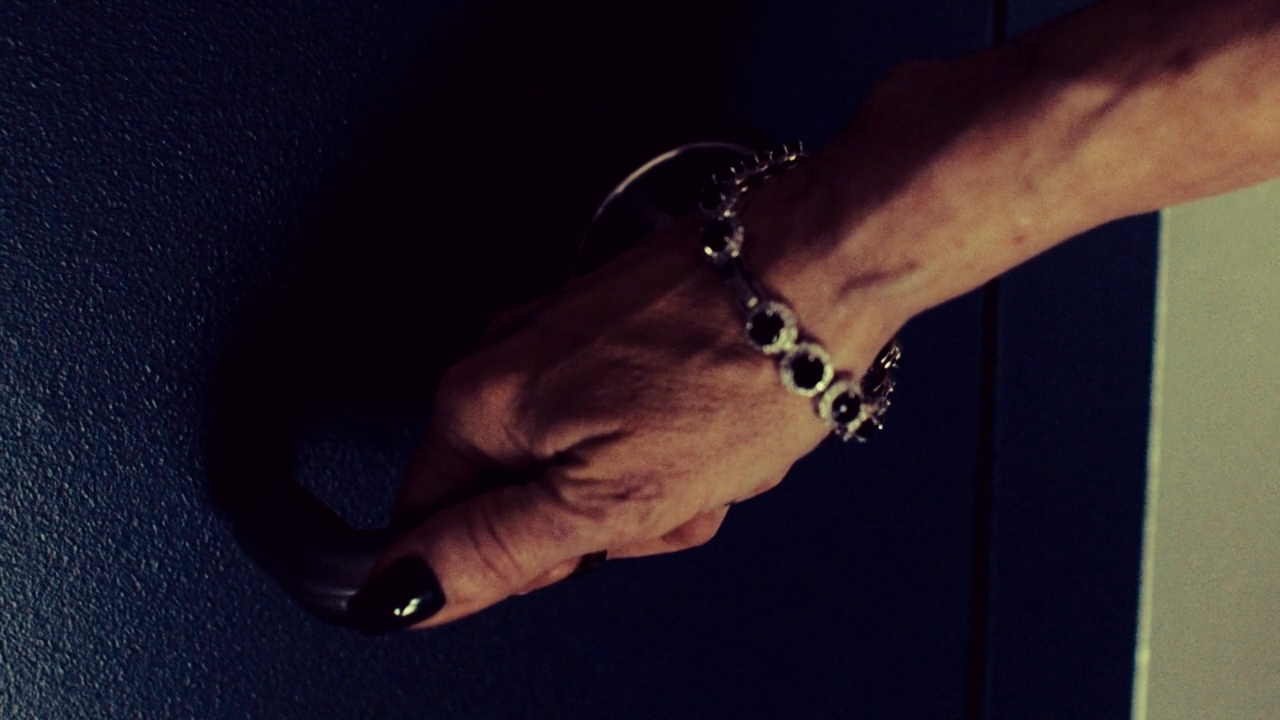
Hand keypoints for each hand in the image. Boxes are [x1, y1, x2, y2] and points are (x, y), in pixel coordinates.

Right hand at [344, 209, 900, 633]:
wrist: (821, 269)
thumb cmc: (735, 374)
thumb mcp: (609, 500)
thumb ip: (495, 548)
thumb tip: (405, 588)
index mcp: (481, 404)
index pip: (436, 526)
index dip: (517, 558)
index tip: (582, 543)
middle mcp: (506, 357)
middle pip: (523, 495)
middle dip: (602, 519)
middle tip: (664, 495)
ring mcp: (564, 334)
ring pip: (586, 461)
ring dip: (652, 483)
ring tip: (705, 454)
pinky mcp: (619, 323)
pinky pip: (627, 418)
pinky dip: (674, 438)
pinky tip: (718, 424)